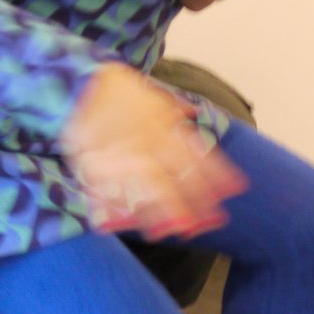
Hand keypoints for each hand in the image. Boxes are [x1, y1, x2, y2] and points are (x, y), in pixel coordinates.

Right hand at [59, 64, 246, 239]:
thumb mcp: (150, 92)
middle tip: (201, 226)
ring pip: (145, 187)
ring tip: (166, 232)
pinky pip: (106, 188)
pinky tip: (115, 224)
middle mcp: (148, 142)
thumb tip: (190, 114)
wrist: (79, 81)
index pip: (196, 152)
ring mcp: (122, 154)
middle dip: (189, 203)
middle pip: (174, 177)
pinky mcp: (95, 162)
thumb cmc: (114, 88)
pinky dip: (110, 207)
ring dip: (158, 212)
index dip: (217, 172)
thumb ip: (171, 107)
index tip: (235, 189)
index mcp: (164, 125)